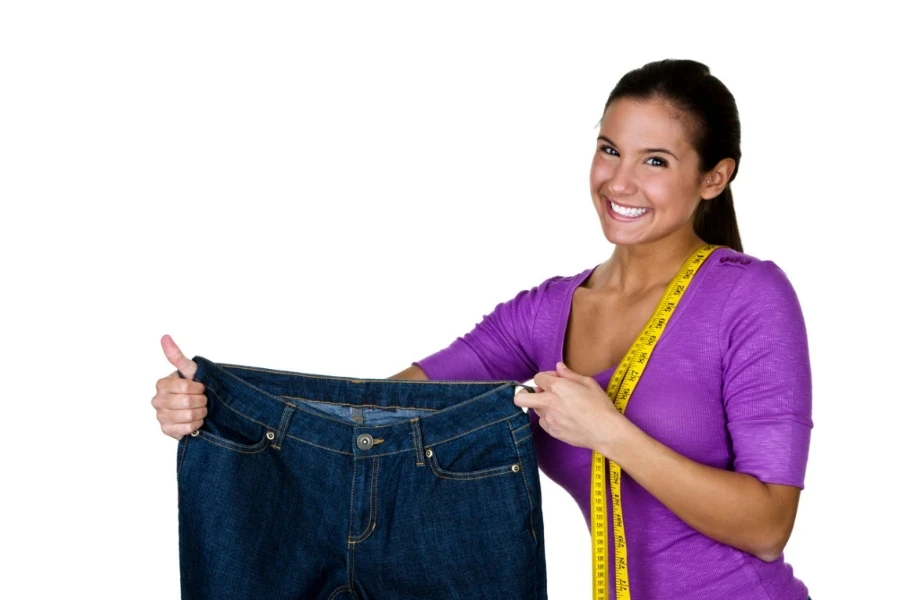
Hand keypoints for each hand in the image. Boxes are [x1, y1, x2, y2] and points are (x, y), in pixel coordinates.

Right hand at [151, 335, 205, 439]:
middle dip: (201, 401)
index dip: (198, 388)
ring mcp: (160, 416)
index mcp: (162, 384)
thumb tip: (165, 337)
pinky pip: (185, 429)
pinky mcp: (166, 430)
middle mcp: (157, 400)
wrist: (198, 407)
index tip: (202, 387)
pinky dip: (196, 425)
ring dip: (200, 412)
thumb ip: (177, 356)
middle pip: (186, 402)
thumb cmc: (194, 387)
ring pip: (187, 416)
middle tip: (203, 400)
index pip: (184, 387)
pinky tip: (196, 420)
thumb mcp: (190, 371)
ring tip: (201, 409)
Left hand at [513, 361, 627, 452]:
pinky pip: (543, 422)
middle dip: (525, 394)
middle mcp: (548, 402)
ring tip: (560, 407)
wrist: (605, 431)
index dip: (546, 377)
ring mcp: (548, 418)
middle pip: (520, 398)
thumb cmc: (600, 406)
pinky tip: (563, 418)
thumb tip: (558, 367)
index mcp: (557, 387)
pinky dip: (549, 418)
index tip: (555, 380)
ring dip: (542, 406)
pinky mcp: (551, 431)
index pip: (537, 378)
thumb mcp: (588, 383)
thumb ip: (570, 374)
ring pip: (534, 409)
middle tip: (539, 394)